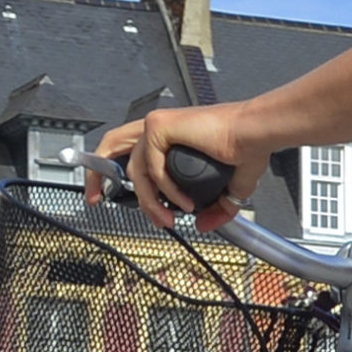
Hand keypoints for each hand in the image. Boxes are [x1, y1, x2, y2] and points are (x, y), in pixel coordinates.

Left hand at [94, 105, 260, 227]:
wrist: (255, 134)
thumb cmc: (247, 147)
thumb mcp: (229, 188)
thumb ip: (216, 207)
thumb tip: (204, 225)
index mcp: (169, 136)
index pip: (129, 150)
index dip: (113, 171)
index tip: (105, 195)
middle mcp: (159, 128)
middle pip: (112, 147)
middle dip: (97, 174)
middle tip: (96, 199)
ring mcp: (157, 126)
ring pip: (135, 171)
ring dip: (149, 201)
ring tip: (166, 219)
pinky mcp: (160, 127)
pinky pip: (153, 169)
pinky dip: (166, 190)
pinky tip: (183, 201)